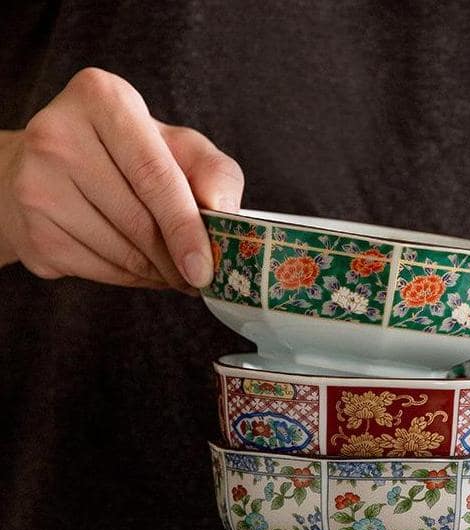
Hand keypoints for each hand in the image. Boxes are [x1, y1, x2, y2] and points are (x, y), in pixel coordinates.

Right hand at [0, 67, 243, 289]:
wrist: (49, 168)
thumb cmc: (127, 155)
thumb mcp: (177, 146)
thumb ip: (213, 170)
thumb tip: (226, 211)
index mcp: (102, 99)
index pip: (154, 175)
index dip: (185, 227)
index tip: (205, 268)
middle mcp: (58, 136)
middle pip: (138, 220)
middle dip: (177, 259)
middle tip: (202, 277)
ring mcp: (36, 186)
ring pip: (120, 253)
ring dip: (159, 273)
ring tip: (176, 271)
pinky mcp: (32, 231)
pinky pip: (100, 271)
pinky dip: (131, 278)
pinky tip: (142, 268)